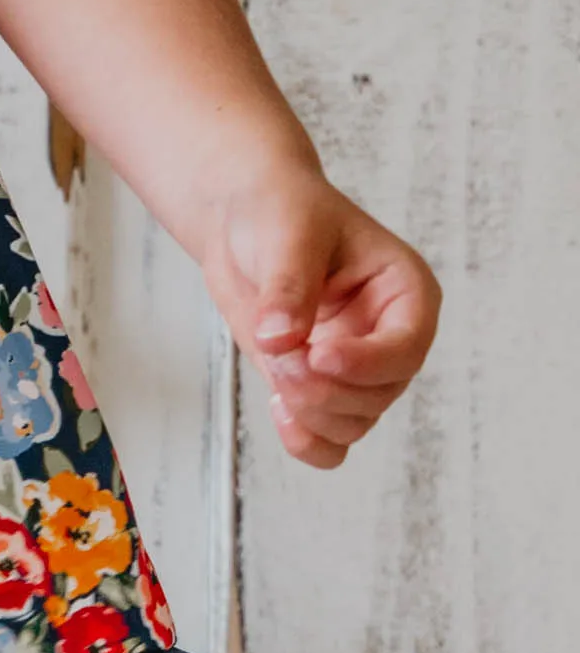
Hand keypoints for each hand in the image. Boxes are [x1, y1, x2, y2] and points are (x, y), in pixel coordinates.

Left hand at [194, 180, 440, 471]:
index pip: (407, 348)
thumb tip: (280, 340)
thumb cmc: (283, 211)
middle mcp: (388, 336)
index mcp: (405, 292)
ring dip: (310, 413)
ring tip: (275, 365)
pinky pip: (329, 442)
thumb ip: (289, 287)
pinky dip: (306, 441)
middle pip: (379, 396)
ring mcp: (355, 367)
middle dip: (325, 389)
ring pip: (354, 424)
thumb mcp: (290, 234)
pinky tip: (278, 408)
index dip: (366, 363)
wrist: (244, 221)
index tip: (317, 353)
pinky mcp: (319, 386)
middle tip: (280, 353)